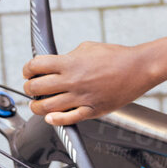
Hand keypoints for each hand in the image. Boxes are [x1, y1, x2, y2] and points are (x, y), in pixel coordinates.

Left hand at [22, 41, 157, 125]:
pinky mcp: (92, 110)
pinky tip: (51, 117)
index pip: (35, 66)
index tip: (29, 72)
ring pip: (46, 107)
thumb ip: (67, 57)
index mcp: (69, 62)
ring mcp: (81, 97)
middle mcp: (72, 80)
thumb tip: (53, 65)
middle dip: (29, 89)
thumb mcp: (87, 47)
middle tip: (32, 88)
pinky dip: (55, 120)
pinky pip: (68, 119)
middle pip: (36, 88)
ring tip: (38, 104)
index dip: (27, 70)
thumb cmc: (115, 56)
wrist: (139, 68)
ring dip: (37, 107)